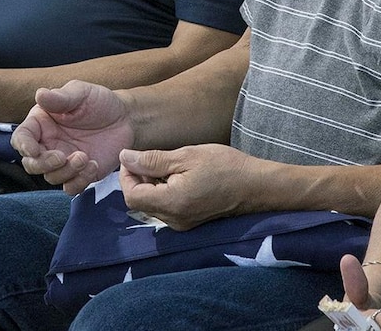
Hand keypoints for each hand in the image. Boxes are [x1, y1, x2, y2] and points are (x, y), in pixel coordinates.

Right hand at [10, 80, 132, 192]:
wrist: (125, 118)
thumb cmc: (99, 101)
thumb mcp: (81, 93)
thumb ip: (60, 97)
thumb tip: (40, 94)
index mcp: (42, 123)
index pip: (22, 137)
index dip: (23, 145)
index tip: (33, 150)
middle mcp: (48, 144)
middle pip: (31, 164)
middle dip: (43, 164)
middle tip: (61, 156)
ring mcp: (63, 161)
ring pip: (51, 177)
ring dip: (65, 171)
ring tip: (85, 157)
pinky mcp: (79, 174)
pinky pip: (71, 187)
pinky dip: (79, 181)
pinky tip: (94, 165)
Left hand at [117, 143, 266, 230]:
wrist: (256, 185)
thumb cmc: (224, 166)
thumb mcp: (186, 156)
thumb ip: (152, 160)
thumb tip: (124, 158)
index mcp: (172, 203)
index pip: (131, 196)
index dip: (127, 176)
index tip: (134, 157)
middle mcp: (174, 220)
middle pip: (140, 203)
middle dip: (138, 179)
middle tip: (150, 157)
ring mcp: (182, 224)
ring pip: (152, 205)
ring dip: (150, 185)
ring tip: (166, 164)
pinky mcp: (189, 222)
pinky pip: (165, 208)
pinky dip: (163, 191)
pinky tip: (176, 176)